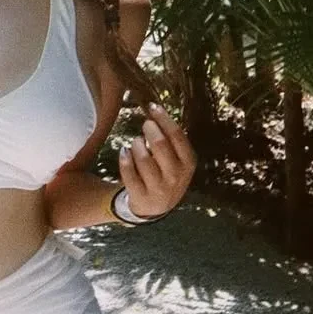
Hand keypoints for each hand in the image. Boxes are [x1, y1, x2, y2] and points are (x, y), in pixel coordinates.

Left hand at [118, 102, 196, 218]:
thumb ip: (170, 138)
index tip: (153, 106)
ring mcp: (159, 188)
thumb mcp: (176, 158)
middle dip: (149, 129)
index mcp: (188, 164)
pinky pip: (128, 172)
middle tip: (145, 125)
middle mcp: (176, 177)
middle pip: (160, 145)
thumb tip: (155, 108)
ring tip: (137, 143)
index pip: (178, 137)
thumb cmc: (165, 173)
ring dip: (136, 144)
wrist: (155, 206)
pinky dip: (124, 158)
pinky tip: (125, 153)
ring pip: (142, 157)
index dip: (164, 119)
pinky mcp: (141, 196)